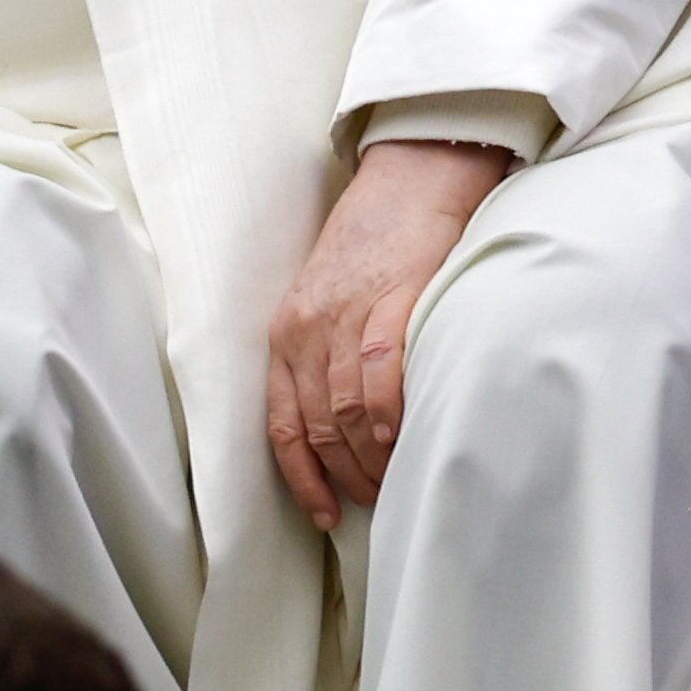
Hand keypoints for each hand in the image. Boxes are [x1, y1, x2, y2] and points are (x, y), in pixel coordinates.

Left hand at [264, 140, 510, 527]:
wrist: (410, 177)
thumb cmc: (375, 244)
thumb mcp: (331, 300)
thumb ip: (330, 356)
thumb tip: (347, 428)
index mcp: (287, 331)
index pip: (279, 421)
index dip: (300, 476)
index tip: (323, 513)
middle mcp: (307, 327)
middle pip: (316, 425)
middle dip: (342, 476)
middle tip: (372, 504)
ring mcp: (347, 312)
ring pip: (345, 408)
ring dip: (369, 458)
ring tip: (393, 485)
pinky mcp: (391, 297)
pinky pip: (379, 368)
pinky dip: (386, 411)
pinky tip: (399, 439)